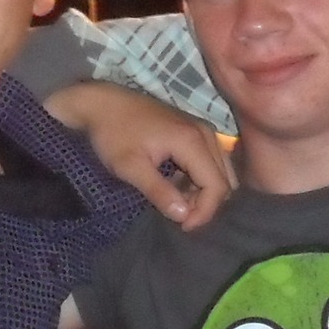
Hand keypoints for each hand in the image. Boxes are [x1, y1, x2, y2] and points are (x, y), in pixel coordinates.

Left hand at [46, 82, 234, 228]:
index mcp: (192, 141)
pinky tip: (175, 187)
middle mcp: (206, 133)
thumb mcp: (129, 167)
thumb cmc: (113, 134)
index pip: (217, 186)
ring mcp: (203, 130)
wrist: (103, 102)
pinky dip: (199, 180)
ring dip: (203, 193)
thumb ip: (158, 191)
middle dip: (205, 204)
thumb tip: (183, 216)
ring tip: (175, 202)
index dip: (204, 212)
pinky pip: (211, 162)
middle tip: (178, 216)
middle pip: (225, 180)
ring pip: (220, 172)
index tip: (182, 226)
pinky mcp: (196, 131)